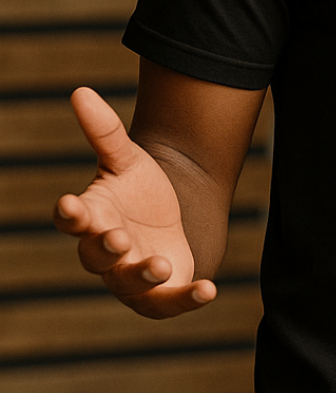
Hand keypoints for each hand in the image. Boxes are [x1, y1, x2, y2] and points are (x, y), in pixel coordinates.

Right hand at [53, 87, 216, 318]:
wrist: (171, 221)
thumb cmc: (139, 191)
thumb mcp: (126, 158)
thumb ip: (104, 130)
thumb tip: (79, 90)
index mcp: (93, 218)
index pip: (73, 220)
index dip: (70, 214)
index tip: (69, 203)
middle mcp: (105, 253)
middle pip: (97, 256)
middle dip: (106, 248)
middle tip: (118, 238)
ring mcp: (131, 277)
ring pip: (130, 282)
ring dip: (143, 275)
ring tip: (161, 264)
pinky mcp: (160, 295)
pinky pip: (170, 302)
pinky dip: (188, 298)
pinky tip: (209, 290)